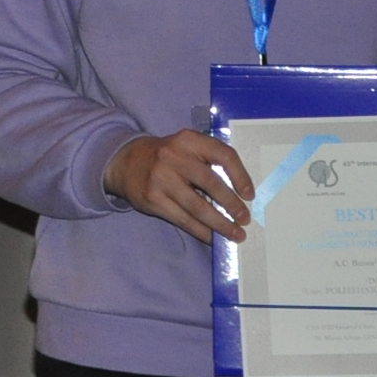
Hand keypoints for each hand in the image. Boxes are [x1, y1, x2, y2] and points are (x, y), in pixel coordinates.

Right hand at [106, 131, 253, 243]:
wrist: (125, 161)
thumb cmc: (167, 156)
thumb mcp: (186, 147)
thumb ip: (208, 161)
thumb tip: (239, 194)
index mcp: (189, 140)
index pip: (222, 154)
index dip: (240, 176)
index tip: (250, 195)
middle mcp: (174, 157)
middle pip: (211, 183)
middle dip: (232, 205)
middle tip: (245, 220)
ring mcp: (161, 179)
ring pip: (197, 207)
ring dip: (220, 224)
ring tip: (235, 234)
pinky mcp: (152, 199)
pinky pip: (182, 219)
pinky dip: (200, 231)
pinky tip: (212, 237)